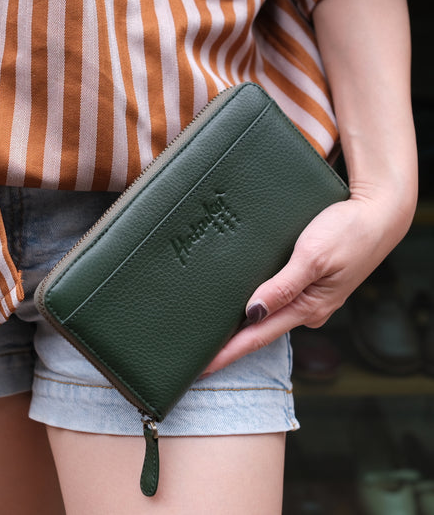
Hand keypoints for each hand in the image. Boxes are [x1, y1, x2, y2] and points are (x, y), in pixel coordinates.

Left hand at [204, 189, 414, 374]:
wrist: (379, 215)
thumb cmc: (349, 232)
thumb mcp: (312, 257)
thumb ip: (283, 286)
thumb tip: (254, 312)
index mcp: (308, 307)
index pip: (259, 337)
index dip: (230, 353)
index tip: (204, 367)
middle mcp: (308, 309)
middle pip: (262, 332)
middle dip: (233, 346)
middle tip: (201, 356)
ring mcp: (311, 299)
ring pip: (270, 317)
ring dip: (244, 327)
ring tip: (216, 335)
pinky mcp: (311, 286)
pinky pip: (280, 301)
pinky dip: (260, 307)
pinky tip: (245, 306)